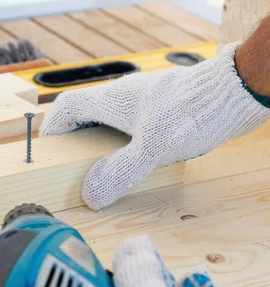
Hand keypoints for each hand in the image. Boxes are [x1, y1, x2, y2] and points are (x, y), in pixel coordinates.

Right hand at [39, 43, 269, 209]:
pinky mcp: (163, 101)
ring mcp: (144, 96)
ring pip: (110, 113)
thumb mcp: (152, 149)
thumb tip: (90, 195)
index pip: (67, 106)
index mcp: (111, 100)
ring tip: (108, 161)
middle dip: (76, 135)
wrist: (237, 90)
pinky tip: (142, 151)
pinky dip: (125, 134)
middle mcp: (123, 93)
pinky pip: (133, 117)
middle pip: (86, 109)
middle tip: (76, 160)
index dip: (52, 126)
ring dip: (101, 135)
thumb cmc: (191, 114)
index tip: (48, 147)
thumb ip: (119, 172)